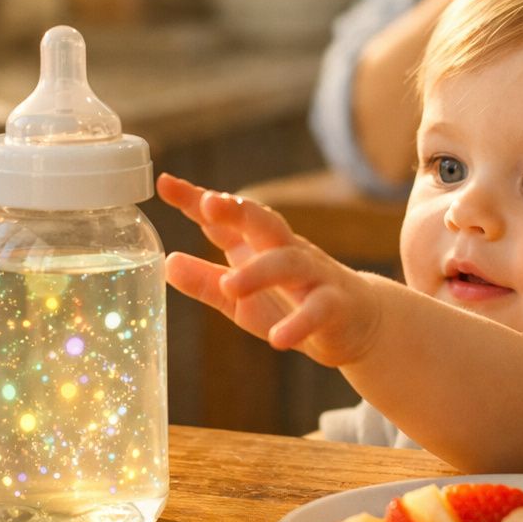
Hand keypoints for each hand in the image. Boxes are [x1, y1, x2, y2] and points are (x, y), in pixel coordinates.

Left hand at [157, 173, 381, 366]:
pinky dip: (299, 322)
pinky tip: (278, 338)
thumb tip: (168, 261)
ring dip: (259, 271)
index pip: (225, 218)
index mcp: (258, 245)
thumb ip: (206, 282)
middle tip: (208, 205)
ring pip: (289, 262)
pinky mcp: (335, 304)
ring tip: (229, 286)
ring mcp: (314, 275)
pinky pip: (319, 309)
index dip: (196, 199)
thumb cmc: (290, 303)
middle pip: (263, 221)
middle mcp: (286, 250)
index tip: (166, 184)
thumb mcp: (239, 299)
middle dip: (237, 209)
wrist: (356, 323)